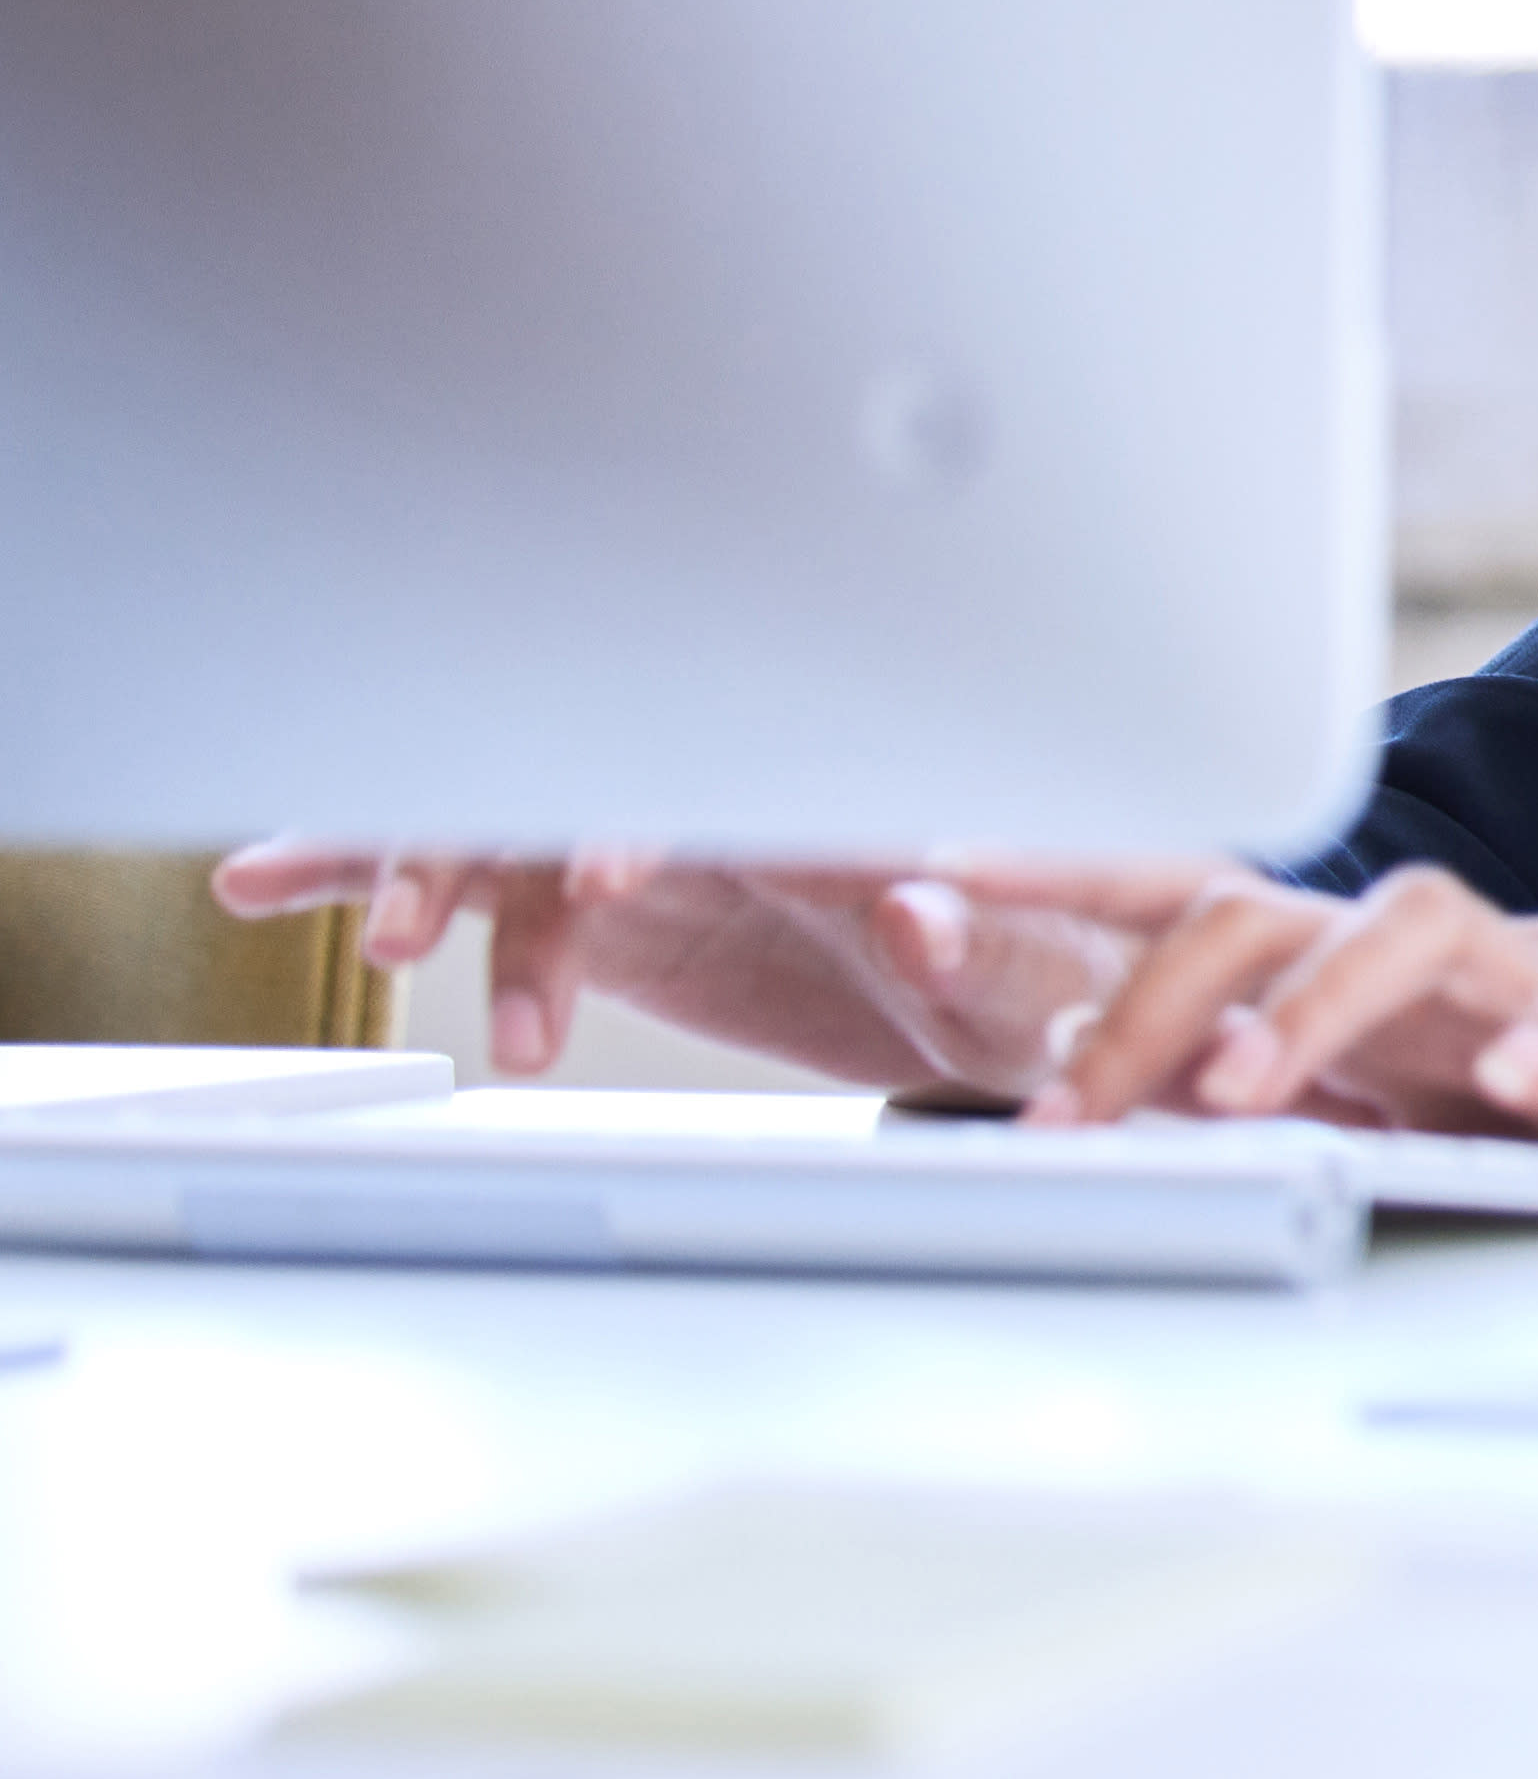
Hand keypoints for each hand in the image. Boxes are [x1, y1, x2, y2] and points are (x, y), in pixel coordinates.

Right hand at [208, 842, 1151, 1094]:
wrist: (1006, 998)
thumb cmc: (1035, 962)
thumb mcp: (1025, 962)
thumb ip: (968, 934)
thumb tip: (923, 918)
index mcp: (821, 793)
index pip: (712, 780)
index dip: (649, 821)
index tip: (605, 881)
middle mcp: (715, 795)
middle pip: (575, 786)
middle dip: (503, 844)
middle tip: (442, 923)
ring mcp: (634, 836)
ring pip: (496, 824)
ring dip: (417, 866)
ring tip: (383, 943)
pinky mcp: (582, 900)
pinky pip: (459, 876)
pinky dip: (355, 867)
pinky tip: (260, 880)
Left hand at [988, 864, 1537, 1168]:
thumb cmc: (1533, 1073)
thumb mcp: (1368, 1087)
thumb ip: (1237, 1072)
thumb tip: (1067, 1071)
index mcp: (1331, 970)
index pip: (1177, 894)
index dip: (1058, 868)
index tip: (933, 869)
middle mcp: (1408, 954)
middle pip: (1262, 912)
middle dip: (1151, 996)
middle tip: (1071, 1106)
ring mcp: (1519, 975)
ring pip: (1406, 928)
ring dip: (1308, 1006)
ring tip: (1239, 1096)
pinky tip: (1511, 1087)